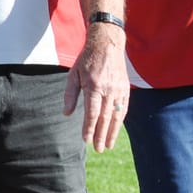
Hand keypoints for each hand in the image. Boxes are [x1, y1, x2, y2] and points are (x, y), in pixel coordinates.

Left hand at [66, 23, 128, 151]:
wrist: (107, 43)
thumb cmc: (87, 59)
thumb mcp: (74, 74)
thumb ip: (70, 94)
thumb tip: (67, 113)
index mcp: (94, 86)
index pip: (92, 113)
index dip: (89, 128)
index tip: (86, 139)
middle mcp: (109, 89)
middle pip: (105, 117)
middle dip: (101, 135)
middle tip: (98, 149)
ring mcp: (119, 89)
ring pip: (116, 115)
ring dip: (112, 132)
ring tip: (107, 145)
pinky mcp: (125, 88)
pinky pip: (124, 108)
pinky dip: (120, 121)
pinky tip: (115, 130)